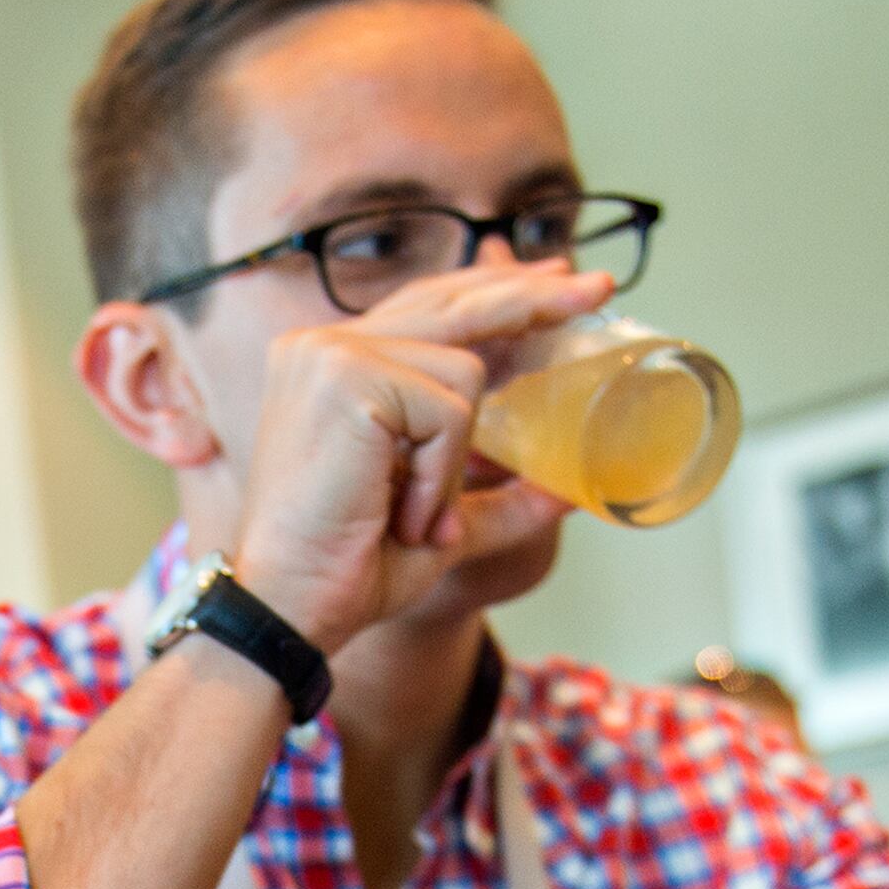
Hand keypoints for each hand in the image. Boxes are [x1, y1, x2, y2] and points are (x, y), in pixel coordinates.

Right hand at [228, 260, 611, 654]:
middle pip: (452, 298)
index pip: (427, 305)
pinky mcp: (347, 378)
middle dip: (532, 297)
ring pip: (466, 370)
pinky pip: (448, 412)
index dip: (493, 289)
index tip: (554, 279)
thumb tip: (574, 490)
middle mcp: (321, 344)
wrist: (287, 609)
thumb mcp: (441, 523)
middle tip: (600, 289)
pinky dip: (442, 475)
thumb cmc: (347, 571)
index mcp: (329, 363)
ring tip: (413, 517)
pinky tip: (402, 514)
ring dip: (456, 460)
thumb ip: (499, 496)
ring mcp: (330, 354)